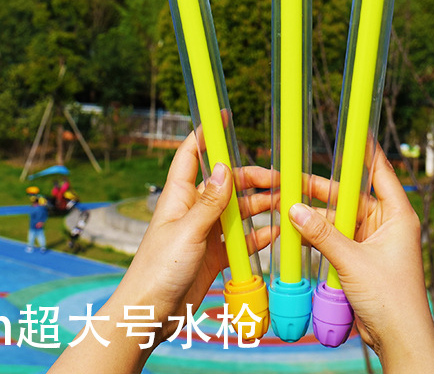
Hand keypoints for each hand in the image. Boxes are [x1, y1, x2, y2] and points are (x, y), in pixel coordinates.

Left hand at [48, 132, 271, 373]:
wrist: (148, 316)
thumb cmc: (157, 270)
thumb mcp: (187, 232)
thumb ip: (209, 202)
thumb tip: (224, 168)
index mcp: (178, 196)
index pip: (190, 154)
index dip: (205, 134)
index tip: (223, 116)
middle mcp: (192, 209)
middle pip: (225, 183)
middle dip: (251, 178)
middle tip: (278, 179)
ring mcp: (204, 232)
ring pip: (237, 210)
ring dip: (260, 205)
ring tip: (284, 203)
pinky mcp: (214, 255)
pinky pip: (241, 239)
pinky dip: (258, 235)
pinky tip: (276, 233)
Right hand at [290, 148, 433, 373]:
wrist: (400, 340)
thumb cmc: (392, 299)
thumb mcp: (352, 262)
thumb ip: (322, 234)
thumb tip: (294, 209)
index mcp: (398, 215)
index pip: (381, 171)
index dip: (366, 150)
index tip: (353, 129)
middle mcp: (387, 223)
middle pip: (351, 196)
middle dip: (324, 189)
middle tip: (296, 176)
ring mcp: (374, 241)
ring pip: (341, 218)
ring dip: (318, 215)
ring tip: (289, 203)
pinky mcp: (362, 258)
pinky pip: (338, 238)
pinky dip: (320, 235)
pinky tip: (298, 230)